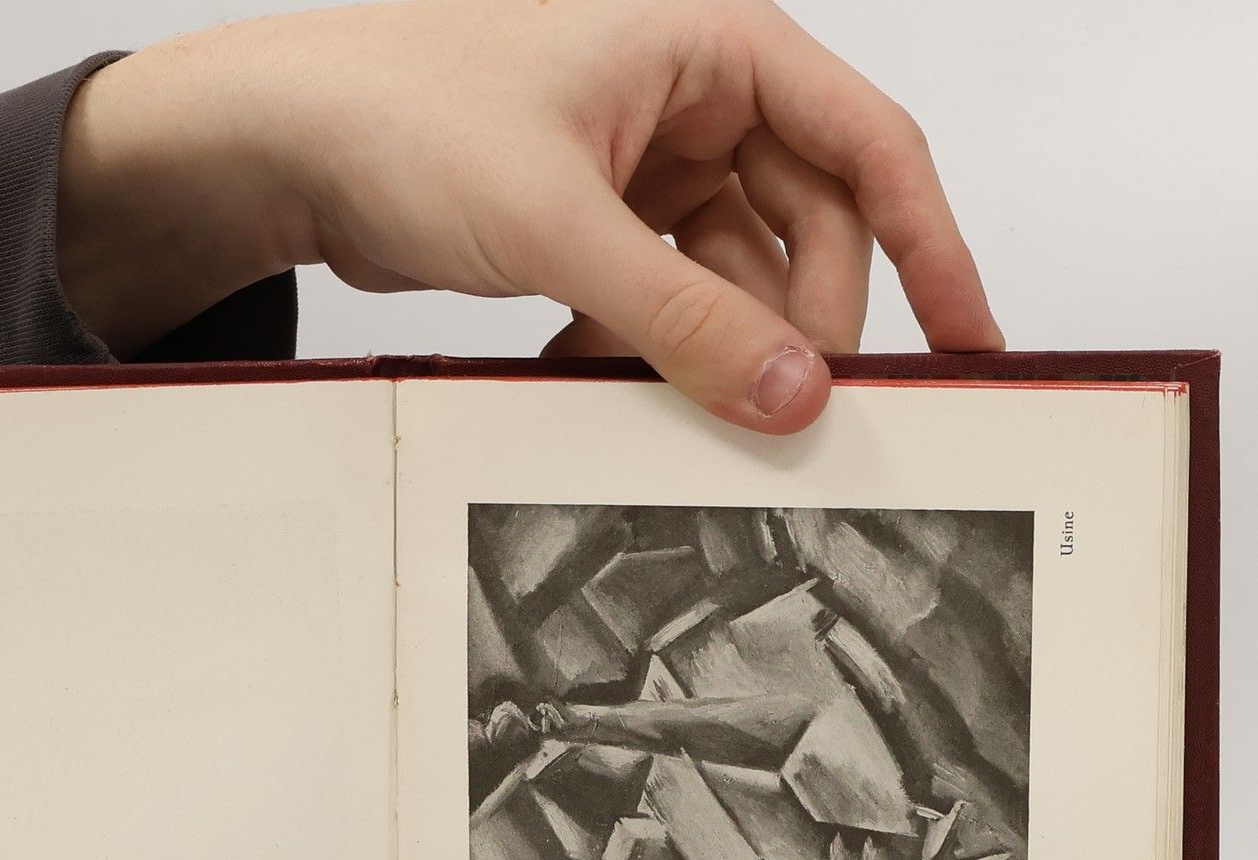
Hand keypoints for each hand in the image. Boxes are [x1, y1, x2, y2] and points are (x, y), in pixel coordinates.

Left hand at [60, 0, 1000, 431]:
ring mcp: (645, 168)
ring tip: (668, 399)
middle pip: (809, 234)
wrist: (286, 145)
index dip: (934, 249)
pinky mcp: (597, 227)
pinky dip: (645, 350)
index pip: (871, 150)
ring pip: (732, 282)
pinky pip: (663, 305)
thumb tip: (788, 391)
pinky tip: (597, 372)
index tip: (971, 340)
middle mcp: (693, 102)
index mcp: (716, 50)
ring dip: (708, 351)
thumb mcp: (562, 225)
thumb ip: (684, 320)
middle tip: (787, 412)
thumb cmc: (399, 112)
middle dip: (797, 327)